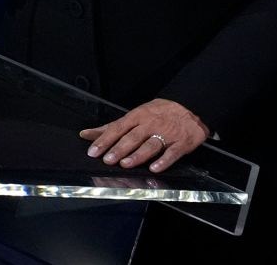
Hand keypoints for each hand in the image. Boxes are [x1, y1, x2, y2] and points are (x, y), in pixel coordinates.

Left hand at [79, 98, 209, 172]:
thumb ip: (112, 127)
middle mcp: (150, 124)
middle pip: (133, 137)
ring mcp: (166, 133)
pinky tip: (155, 168)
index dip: (105, 140)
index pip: (118, 128)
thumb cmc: (158, 113)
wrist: (190, 107)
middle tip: (108, 159)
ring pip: (150, 144)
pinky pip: (172, 153)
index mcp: (137, 116)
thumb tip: (86, 134)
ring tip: (125, 164)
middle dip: (119, 148)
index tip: (93, 151)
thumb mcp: (135, 115)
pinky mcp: (181, 143)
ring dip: (138, 155)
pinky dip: (163, 160)